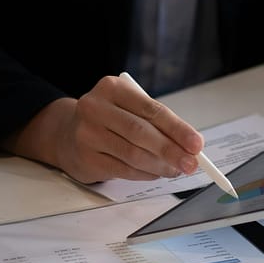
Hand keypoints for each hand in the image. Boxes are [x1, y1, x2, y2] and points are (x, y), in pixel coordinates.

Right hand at [20, 76, 205, 182]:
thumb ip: (156, 123)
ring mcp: (87, 134)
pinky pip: (123, 169)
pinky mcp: (86, 158)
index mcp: (111, 88)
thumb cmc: (108, 120)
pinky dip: (145, 174)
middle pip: (141, 132)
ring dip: (160, 165)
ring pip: (133, 154)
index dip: (177, 128)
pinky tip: (156, 173)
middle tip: (191, 163)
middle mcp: (95, 107)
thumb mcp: (128, 108)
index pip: (151, 109)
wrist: (67, 134)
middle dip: (171, 150)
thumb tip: (190, 147)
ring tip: (176, 170)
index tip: (196, 144)